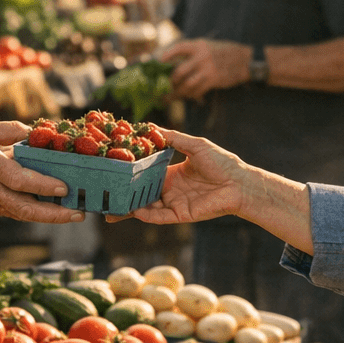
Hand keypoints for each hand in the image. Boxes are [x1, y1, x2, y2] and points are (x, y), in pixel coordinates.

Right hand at [0, 121, 84, 223]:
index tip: (66, 188)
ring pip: (19, 213)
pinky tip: (46, 205)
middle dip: (54, 215)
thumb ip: (10, 131)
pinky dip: (28, 209)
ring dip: (45, 214)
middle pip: (24, 209)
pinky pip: (8, 210)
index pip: (20, 180)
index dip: (44, 186)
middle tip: (79, 214)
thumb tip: (37, 132)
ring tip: (70, 210)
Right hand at [115, 128, 247, 224]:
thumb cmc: (222, 162)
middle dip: (123, 195)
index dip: (130, 173)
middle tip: (103, 192)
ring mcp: (174, 203)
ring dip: (129, 207)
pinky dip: (146, 214)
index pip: (145, 174)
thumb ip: (173, 137)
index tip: (113, 169)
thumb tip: (151, 126)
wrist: (240, 183)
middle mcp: (170, 189)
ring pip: (146, 207)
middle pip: (141, 193)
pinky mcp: (181, 215)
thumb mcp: (194, 145)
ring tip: (110, 206)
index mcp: (171, 173)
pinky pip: (159, 216)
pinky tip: (133, 211)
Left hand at [159, 39, 251, 99]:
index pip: (178, 48)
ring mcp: (208, 69)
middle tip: (166, 86)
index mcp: (199, 45)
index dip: (167, 55)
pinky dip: (191, 94)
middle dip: (171, 81)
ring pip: (187, 84)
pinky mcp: (214, 80)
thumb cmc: (223, 52)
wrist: (245, 60)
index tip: (159, 62)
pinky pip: (197, 90)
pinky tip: (189, 95)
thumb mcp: (208, 46)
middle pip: (179, 71)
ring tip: (174, 95)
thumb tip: (173, 64)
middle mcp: (202, 56)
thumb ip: (193, 52)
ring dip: (179, 91)